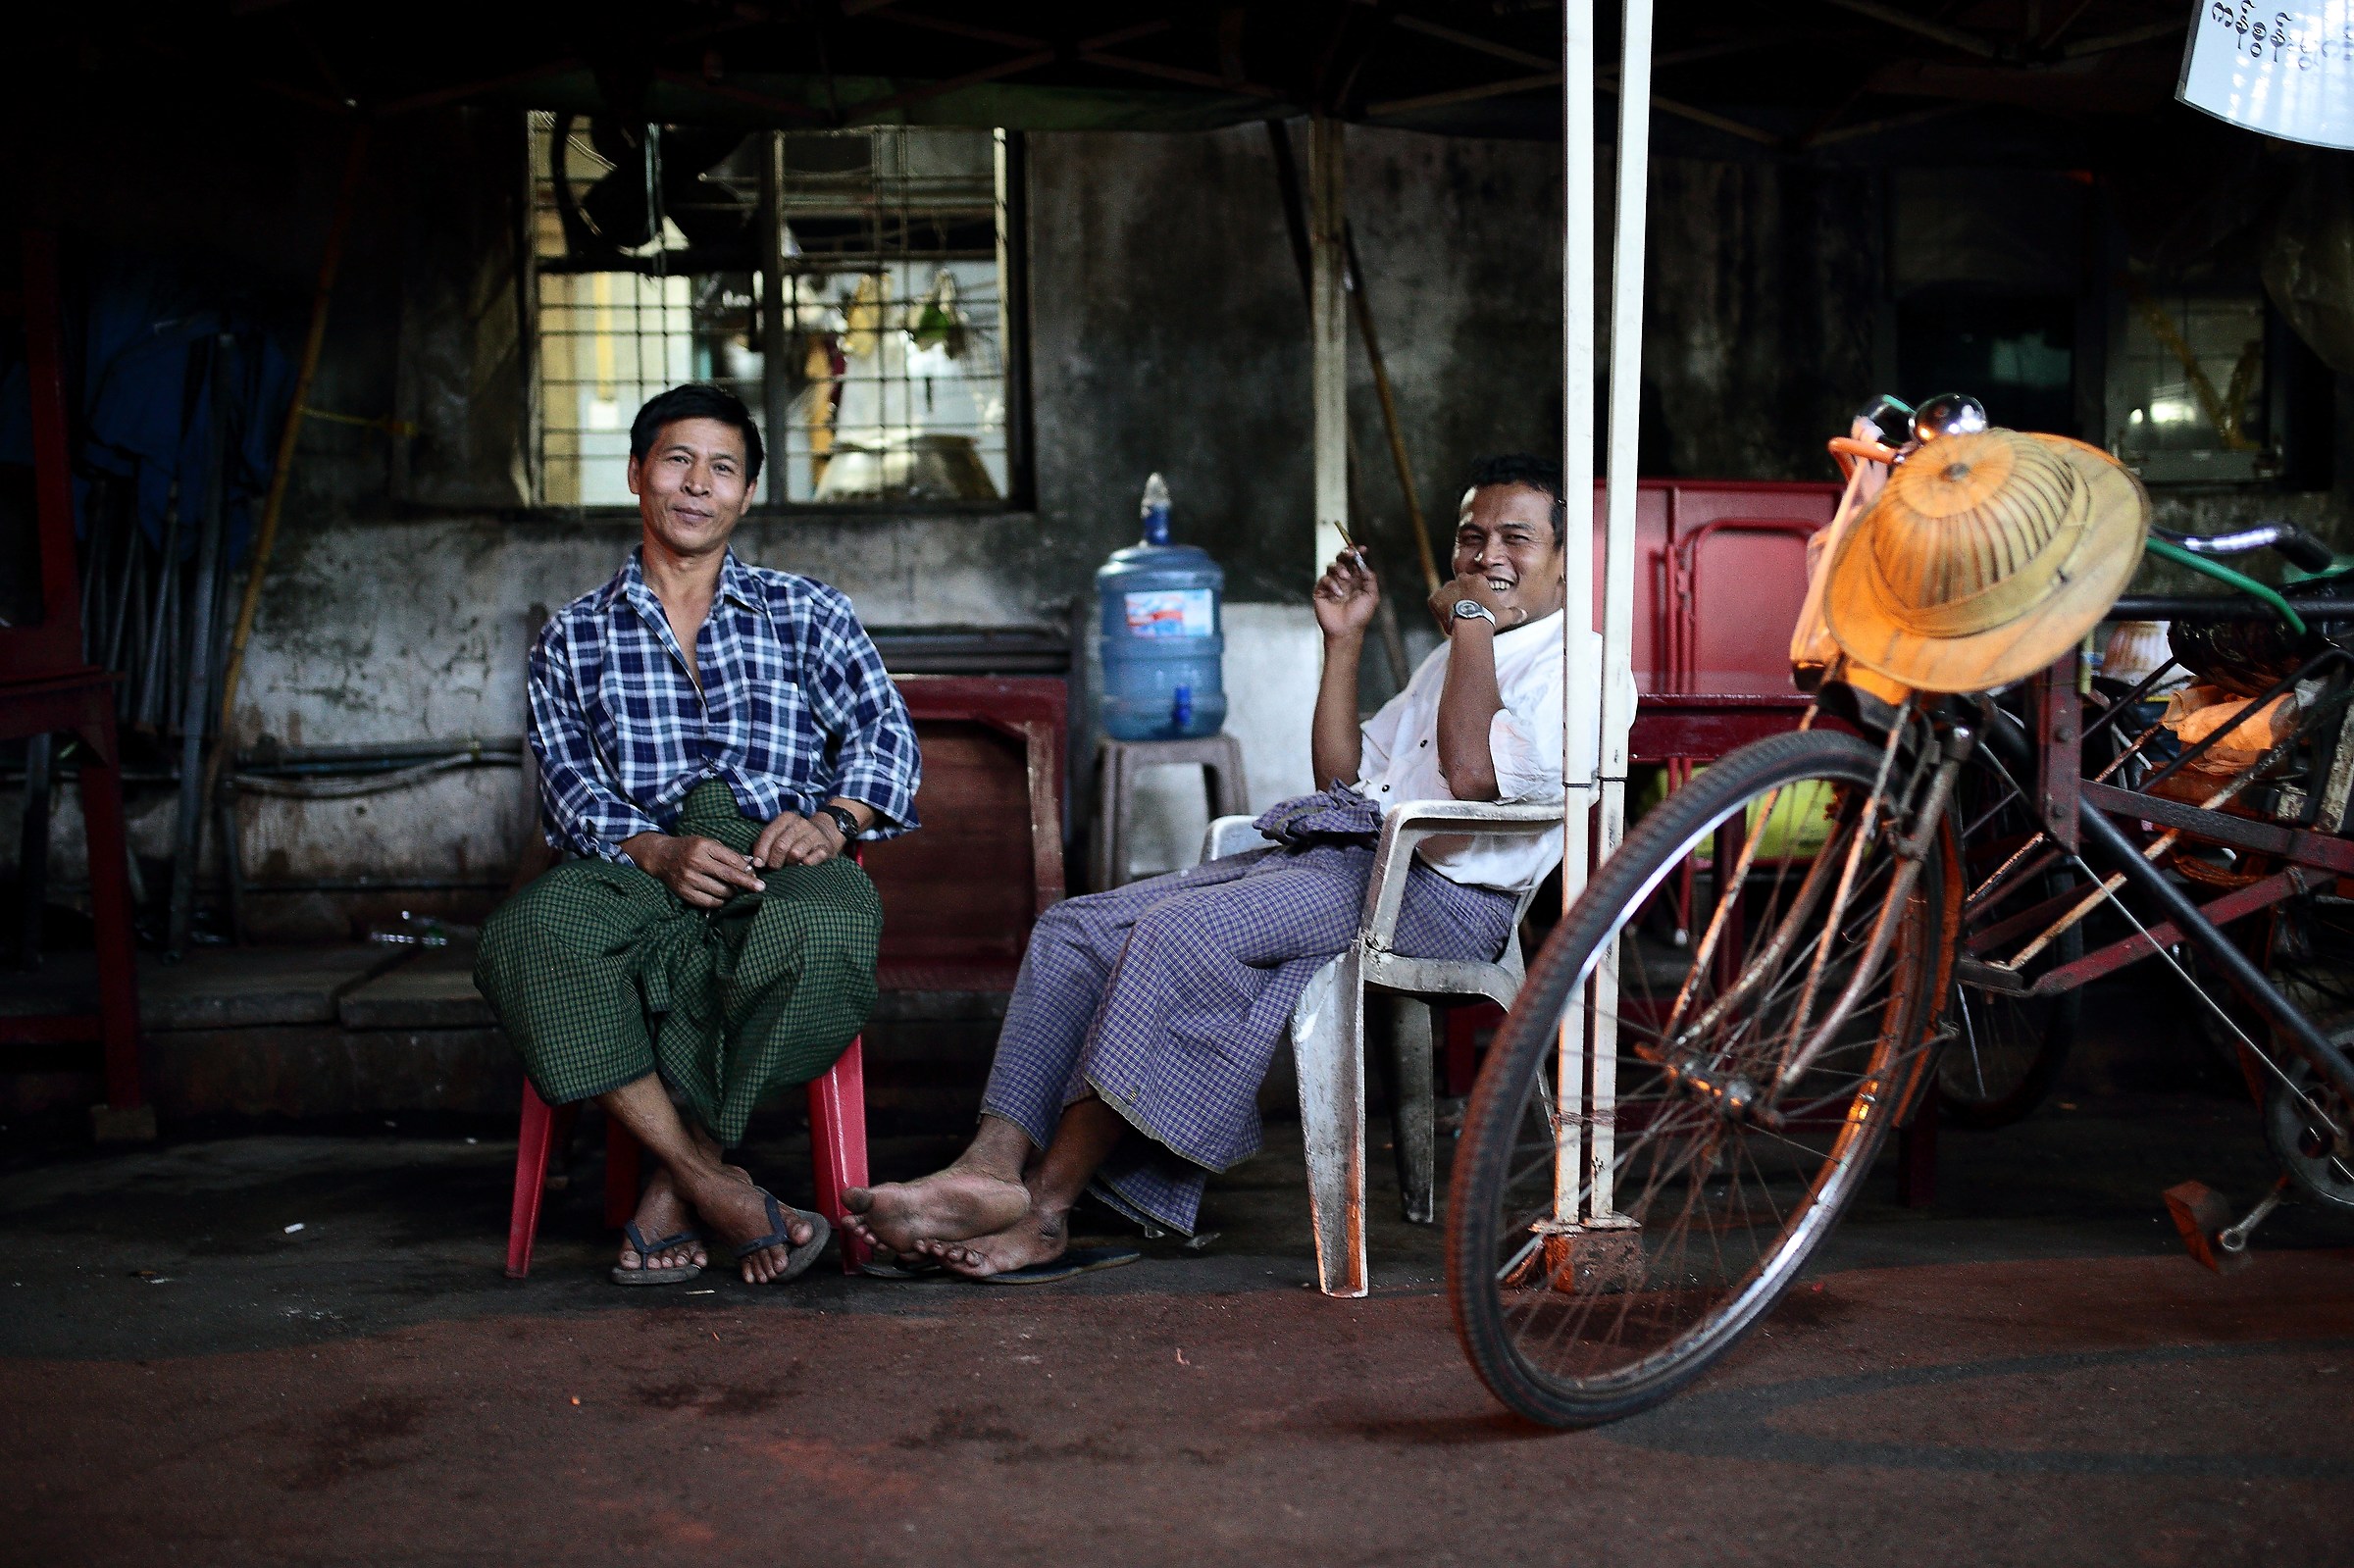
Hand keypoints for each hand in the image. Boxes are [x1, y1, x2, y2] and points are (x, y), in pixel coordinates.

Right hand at [620, 833, 764, 908]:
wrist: (661, 856)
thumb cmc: (689, 848)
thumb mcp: (707, 843)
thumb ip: (727, 854)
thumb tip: (750, 866)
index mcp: (703, 847)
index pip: (732, 860)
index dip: (747, 869)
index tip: (757, 875)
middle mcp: (695, 862)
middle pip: (728, 876)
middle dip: (747, 884)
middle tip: (760, 888)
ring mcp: (689, 879)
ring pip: (721, 891)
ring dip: (733, 893)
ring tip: (735, 890)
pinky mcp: (684, 893)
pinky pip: (709, 902)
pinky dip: (720, 902)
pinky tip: (723, 897)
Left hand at [752, 810, 841, 868]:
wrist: (824, 834)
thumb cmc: (795, 838)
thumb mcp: (780, 834)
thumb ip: (765, 844)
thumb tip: (755, 861)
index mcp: (787, 818)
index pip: (769, 834)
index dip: (761, 851)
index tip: (758, 864)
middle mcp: (801, 823)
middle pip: (781, 845)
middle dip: (774, 861)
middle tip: (774, 868)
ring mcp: (815, 835)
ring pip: (795, 853)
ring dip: (789, 864)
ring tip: (789, 866)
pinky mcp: (825, 847)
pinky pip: (812, 859)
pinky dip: (806, 864)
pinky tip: (803, 865)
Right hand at [1312, 548, 1379, 639]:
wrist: (1346, 630)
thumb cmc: (1360, 615)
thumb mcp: (1372, 596)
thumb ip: (1370, 578)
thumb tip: (1364, 565)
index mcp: (1357, 580)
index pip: (1356, 562)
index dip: (1358, 553)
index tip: (1362, 549)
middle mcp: (1344, 580)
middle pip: (1342, 560)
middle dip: (1346, 553)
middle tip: (1350, 553)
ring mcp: (1332, 585)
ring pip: (1332, 566)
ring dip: (1339, 569)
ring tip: (1345, 578)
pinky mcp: (1321, 591)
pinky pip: (1324, 579)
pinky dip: (1331, 584)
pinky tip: (1338, 594)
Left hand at [1427, 572, 1530, 637]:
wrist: (1471, 626)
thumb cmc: (1490, 619)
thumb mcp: (1505, 615)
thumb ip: (1514, 613)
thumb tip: (1523, 614)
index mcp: (1477, 580)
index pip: (1474, 583)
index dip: (1475, 595)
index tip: (1476, 605)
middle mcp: (1461, 579)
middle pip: (1460, 586)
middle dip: (1462, 596)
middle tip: (1466, 611)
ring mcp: (1446, 588)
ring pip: (1446, 593)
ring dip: (1450, 601)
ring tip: (1456, 616)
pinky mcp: (1434, 598)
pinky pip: (1434, 601)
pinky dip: (1438, 608)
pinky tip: (1446, 617)